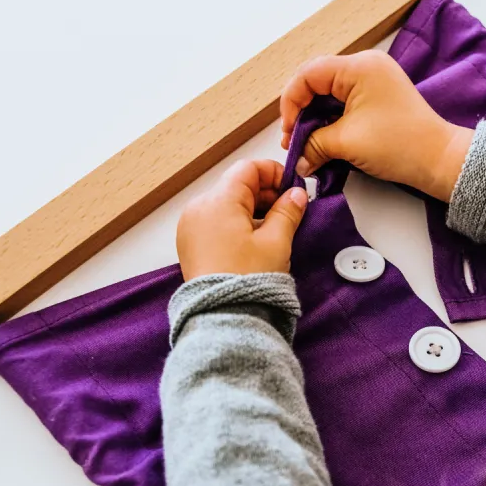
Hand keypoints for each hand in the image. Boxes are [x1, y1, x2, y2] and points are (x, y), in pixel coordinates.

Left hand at [176, 159, 307, 280]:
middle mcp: (198, 208)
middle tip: (288, 210)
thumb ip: (287, 211)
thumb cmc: (247, 279)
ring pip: (225, 204)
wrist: (221, 316)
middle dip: (264, 193)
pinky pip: (215, 221)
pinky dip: (235, 223)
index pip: (247, 169)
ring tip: (273, 230)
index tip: (292, 188)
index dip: (273, 173)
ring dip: (251, 209)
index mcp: (218, 201)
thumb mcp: (276, 242)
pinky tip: (253, 242)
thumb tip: (295, 194)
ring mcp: (190, 226)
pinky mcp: (189, 243)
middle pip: (235, 185)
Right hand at [279, 50, 473, 201]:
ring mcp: (373, 79)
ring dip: (315, 118)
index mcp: (358, 67)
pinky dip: (331, 119)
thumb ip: (313, 145)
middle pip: (317, 81)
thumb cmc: (400, 145)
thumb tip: (298, 158)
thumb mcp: (347, 143)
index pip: (309, 74)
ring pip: (329, 92)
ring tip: (306, 143)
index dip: (291, 102)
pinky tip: (323, 139)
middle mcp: (365, 65)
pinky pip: (344, 101)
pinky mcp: (378, 95)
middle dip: (301, 111)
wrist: (438, 159)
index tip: (288, 131)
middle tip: (293, 139)